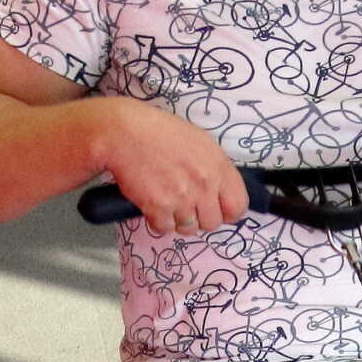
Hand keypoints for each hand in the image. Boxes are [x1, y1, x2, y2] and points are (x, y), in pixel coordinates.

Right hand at [94, 101, 248, 235]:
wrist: (124, 133)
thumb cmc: (160, 132)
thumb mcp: (199, 142)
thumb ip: (214, 168)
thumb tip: (221, 193)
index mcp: (218, 166)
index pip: (237, 206)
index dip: (227, 212)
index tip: (216, 209)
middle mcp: (204, 184)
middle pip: (212, 223)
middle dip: (199, 217)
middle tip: (185, 204)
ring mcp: (182, 198)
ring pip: (189, 228)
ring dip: (178, 220)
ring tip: (167, 201)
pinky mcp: (159, 208)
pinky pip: (165, 229)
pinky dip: (157, 220)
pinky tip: (152, 203)